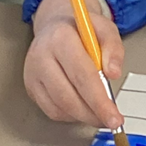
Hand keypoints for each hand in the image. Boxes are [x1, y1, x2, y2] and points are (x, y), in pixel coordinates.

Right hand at [24, 0, 124, 128]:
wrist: (55, 25)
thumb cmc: (81, 29)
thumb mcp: (105, 29)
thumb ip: (113, 48)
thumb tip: (114, 73)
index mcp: (61, 38)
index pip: (82, 76)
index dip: (100, 101)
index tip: (114, 117)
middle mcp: (42, 56)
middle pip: (68, 96)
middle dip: (93, 114)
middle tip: (111, 121)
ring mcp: (33, 73)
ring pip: (59, 107)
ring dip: (83, 116)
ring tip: (100, 114)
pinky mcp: (31, 86)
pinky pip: (51, 110)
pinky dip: (70, 115)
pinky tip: (83, 108)